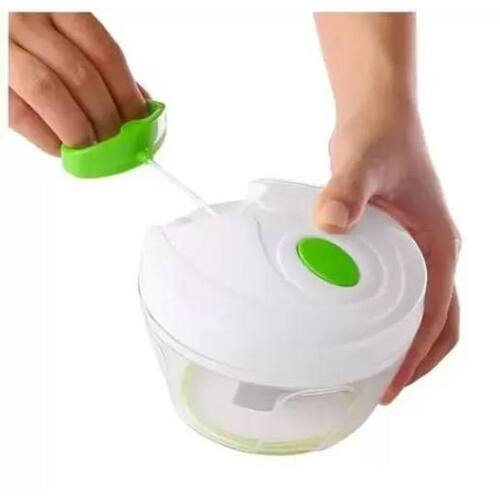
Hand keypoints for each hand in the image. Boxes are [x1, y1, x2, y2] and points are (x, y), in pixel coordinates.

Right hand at [9, 12, 146, 154]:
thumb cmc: (29, 41)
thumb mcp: (63, 36)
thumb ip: (98, 63)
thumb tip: (139, 102)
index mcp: (57, 9)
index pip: (105, 53)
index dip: (127, 94)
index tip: (138, 122)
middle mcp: (28, 22)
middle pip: (81, 76)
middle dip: (106, 118)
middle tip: (116, 142)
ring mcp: (4, 48)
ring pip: (49, 91)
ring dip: (79, 129)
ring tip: (93, 149)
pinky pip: (20, 113)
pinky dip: (47, 138)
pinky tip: (63, 149)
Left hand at [314, 101, 459, 403]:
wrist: (377, 113)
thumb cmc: (379, 134)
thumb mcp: (362, 162)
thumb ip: (345, 191)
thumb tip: (328, 224)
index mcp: (438, 245)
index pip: (438, 316)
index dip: (415, 356)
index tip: (389, 386)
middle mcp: (432, 252)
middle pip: (438, 323)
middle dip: (415, 360)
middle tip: (379, 389)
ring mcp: (415, 249)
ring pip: (420, 310)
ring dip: (402, 342)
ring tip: (368, 368)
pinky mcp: (394, 243)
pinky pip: (399, 291)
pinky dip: (386, 316)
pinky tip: (354, 323)